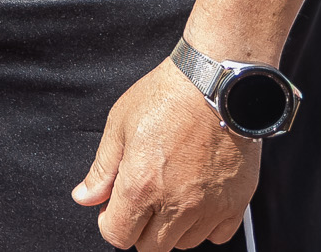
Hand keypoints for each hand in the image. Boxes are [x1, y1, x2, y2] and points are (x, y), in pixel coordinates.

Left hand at [73, 58, 261, 250]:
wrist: (217, 84)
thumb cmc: (167, 97)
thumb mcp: (119, 125)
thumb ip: (102, 168)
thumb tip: (85, 197)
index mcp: (140, 186)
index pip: (118, 236)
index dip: (111, 223)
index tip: (115, 206)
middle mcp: (175, 204)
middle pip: (151, 247)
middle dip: (140, 229)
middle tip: (143, 199)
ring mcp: (209, 207)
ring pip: (185, 243)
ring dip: (173, 227)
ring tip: (171, 192)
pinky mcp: (236, 203)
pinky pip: (218, 235)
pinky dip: (206, 224)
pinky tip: (198, 197)